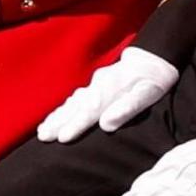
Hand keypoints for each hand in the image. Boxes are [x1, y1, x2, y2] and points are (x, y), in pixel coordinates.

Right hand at [37, 47, 180, 142]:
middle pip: (74, 107)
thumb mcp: (148, 93)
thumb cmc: (153, 80)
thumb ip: (128, 107)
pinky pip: (74, 99)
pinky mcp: (94, 86)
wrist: (152, 57)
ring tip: (42, 131)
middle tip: (42, 136)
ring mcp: (94, 86)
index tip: (62, 138)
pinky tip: (54, 116)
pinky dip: (62, 109)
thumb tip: (106, 123)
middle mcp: (98, 87)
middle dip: (58, 122)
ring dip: (56, 117)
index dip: (75, 125)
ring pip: (71, 103)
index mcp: (111, 90)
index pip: (90, 111)